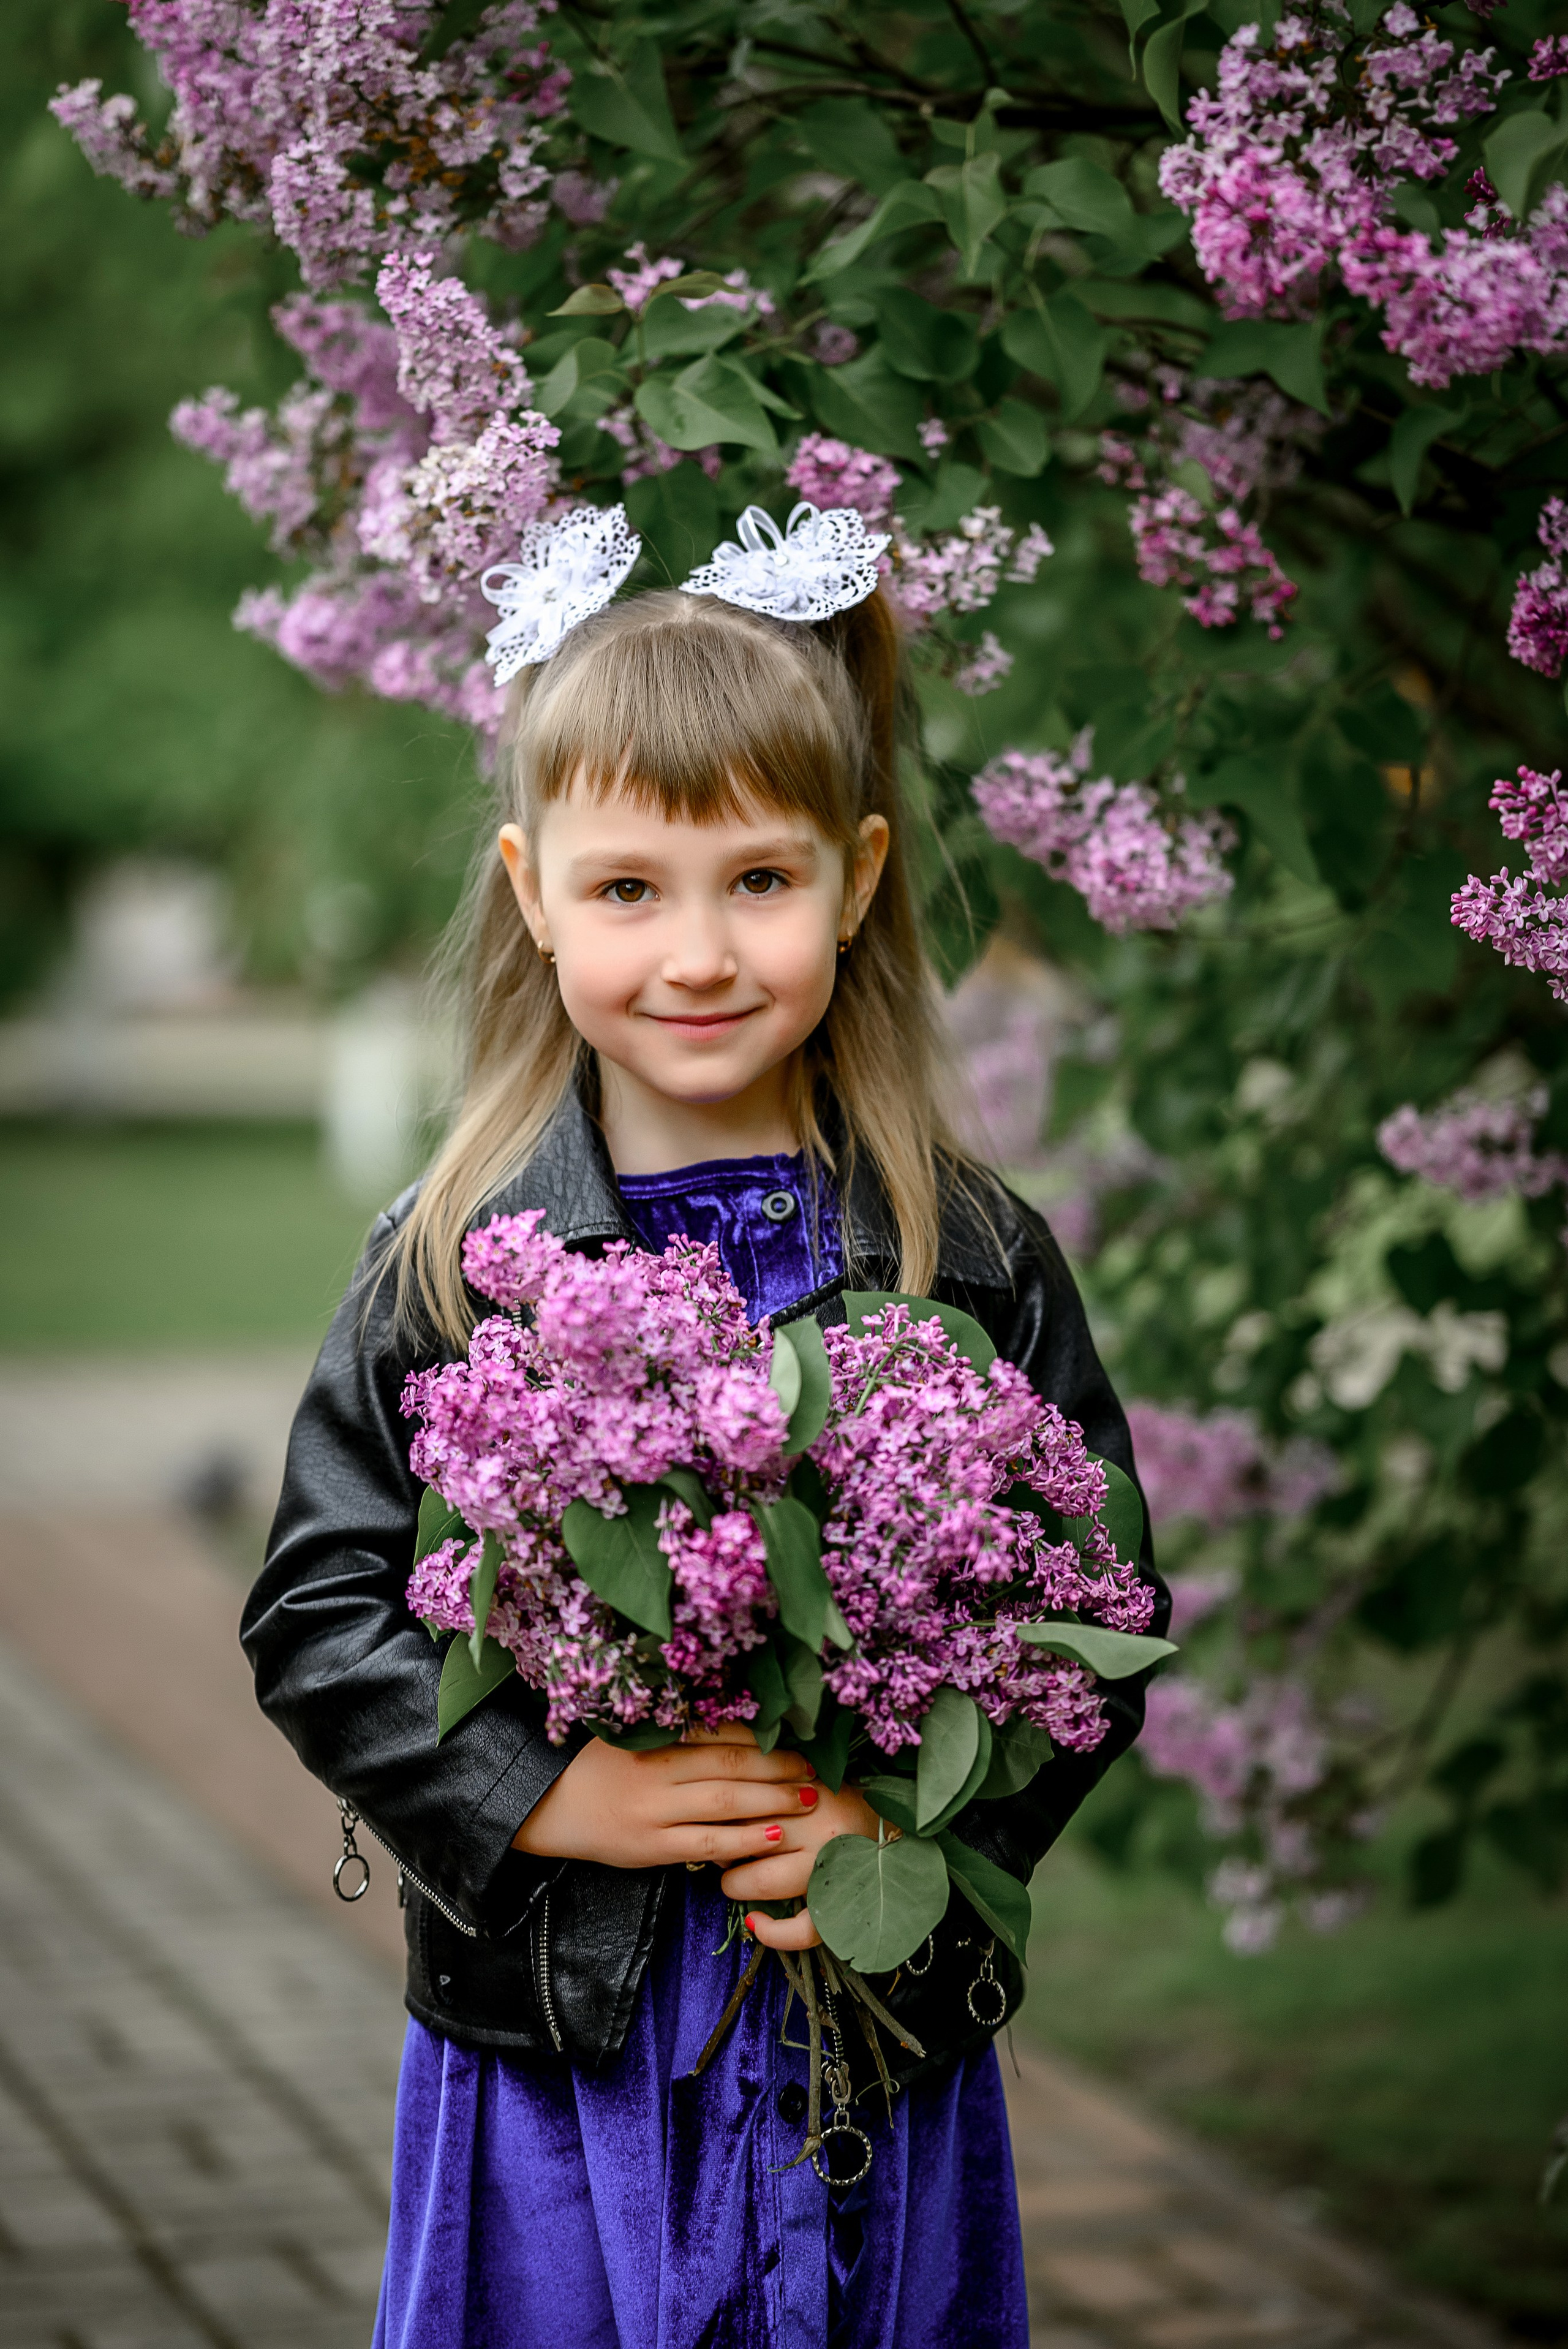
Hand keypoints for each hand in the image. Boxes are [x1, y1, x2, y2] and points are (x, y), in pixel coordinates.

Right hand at [512, 1721, 817, 1870]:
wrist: (541, 1805)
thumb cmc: (589, 1767)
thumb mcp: (626, 1739)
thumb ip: (671, 1737)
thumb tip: (726, 1729)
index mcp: (652, 1740)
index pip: (716, 1734)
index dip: (759, 1737)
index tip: (791, 1735)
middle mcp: (657, 1772)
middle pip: (729, 1764)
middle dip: (776, 1766)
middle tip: (813, 1766)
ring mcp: (654, 1812)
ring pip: (725, 1802)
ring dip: (772, 1799)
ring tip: (807, 1798)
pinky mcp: (650, 1848)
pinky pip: (706, 1843)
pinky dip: (743, 1839)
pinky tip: (773, 1836)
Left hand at [720, 1778, 886, 1951]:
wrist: (906, 1826)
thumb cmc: (850, 1800)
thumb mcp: (814, 1780)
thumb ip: (776, 1787)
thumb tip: (725, 1804)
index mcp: (814, 1793)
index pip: (747, 1803)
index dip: (722, 1815)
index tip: (717, 1821)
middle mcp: (822, 1830)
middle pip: (749, 1840)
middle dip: (724, 1849)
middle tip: (721, 1852)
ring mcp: (834, 1871)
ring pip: (767, 1882)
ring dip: (738, 1884)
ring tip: (735, 1881)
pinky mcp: (844, 1908)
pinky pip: (803, 1930)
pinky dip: (774, 1934)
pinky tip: (756, 1925)